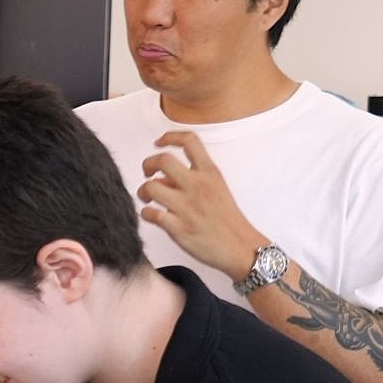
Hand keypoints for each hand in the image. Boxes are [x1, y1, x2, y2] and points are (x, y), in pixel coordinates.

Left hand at [136, 131, 268, 279]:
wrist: (240, 246)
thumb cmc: (227, 219)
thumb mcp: (217, 188)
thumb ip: (193, 178)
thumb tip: (164, 176)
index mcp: (210, 173)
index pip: (190, 141)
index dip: (170, 136)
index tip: (159, 142)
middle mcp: (198, 186)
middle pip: (163, 160)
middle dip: (148, 164)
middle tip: (147, 174)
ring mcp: (187, 207)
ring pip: (151, 187)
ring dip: (143, 191)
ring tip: (147, 199)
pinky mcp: (179, 228)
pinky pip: (150, 214)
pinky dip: (146, 213)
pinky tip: (152, 215)